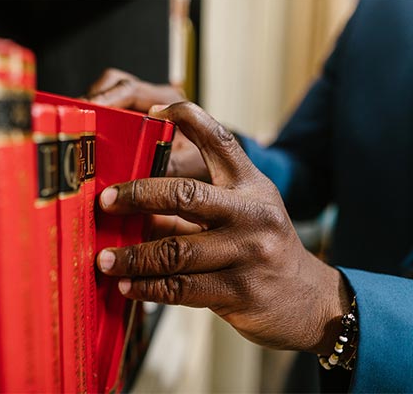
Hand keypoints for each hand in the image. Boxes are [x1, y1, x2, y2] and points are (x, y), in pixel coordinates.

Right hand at [86, 69, 208, 180]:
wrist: (222, 166)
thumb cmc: (211, 161)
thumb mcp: (189, 165)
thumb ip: (166, 169)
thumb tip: (138, 178)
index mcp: (170, 99)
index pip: (130, 89)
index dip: (106, 99)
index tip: (89, 111)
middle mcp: (156, 98)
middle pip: (115, 85)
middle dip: (94, 100)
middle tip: (79, 120)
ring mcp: (146, 108)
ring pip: (111, 97)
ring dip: (96, 111)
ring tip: (82, 130)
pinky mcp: (138, 121)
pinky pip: (114, 114)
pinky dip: (101, 122)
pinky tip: (92, 139)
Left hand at [96, 102, 350, 353]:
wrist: (307, 299)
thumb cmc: (262, 248)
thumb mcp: (243, 213)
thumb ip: (195, 206)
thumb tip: (134, 209)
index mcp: (251, 186)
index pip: (221, 141)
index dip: (188, 119)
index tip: (153, 112)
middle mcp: (251, 213)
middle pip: (185, 194)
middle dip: (138, 195)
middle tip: (105, 201)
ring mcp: (248, 253)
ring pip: (176, 250)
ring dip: (134, 256)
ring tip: (104, 259)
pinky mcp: (240, 291)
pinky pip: (182, 288)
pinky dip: (148, 288)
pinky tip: (127, 286)